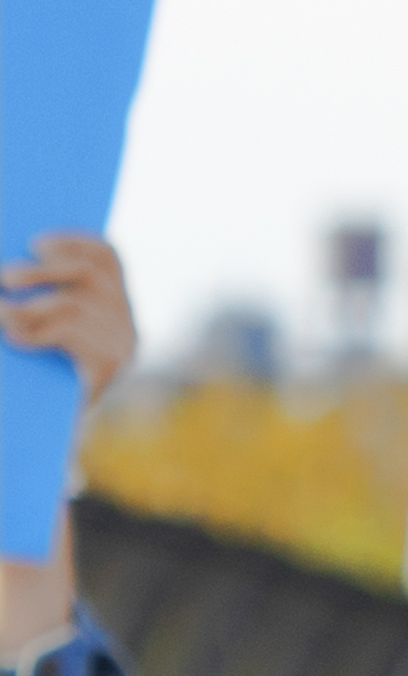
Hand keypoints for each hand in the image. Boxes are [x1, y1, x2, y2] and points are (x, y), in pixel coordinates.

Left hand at [2, 233, 136, 406]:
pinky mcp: (111, 365)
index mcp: (115, 305)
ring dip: (28, 306)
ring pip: (73, 302)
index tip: (35, 241)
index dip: (73, 241)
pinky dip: (35, 331)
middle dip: (41, 271)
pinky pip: (70, 331)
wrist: (44, 434)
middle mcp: (128, 322)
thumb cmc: (37, 377)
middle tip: (3, 278)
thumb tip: (18, 264)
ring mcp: (124, 344)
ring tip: (2, 315)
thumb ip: (39, 297)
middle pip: (87, 273)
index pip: (107, 256)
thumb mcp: (41, 328)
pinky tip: (16, 340)